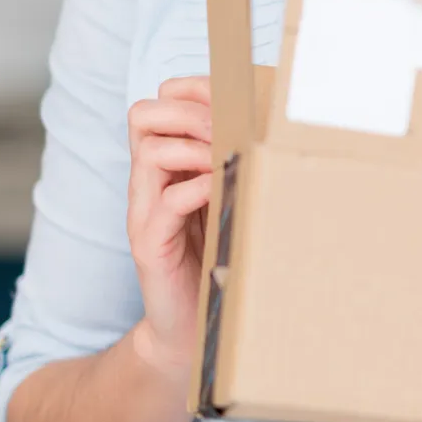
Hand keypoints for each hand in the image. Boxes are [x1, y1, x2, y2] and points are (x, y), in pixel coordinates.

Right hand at [124, 75, 213, 384]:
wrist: (191, 328)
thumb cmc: (216, 257)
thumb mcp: (228, 199)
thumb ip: (236, 164)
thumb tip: (278, 128)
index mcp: (164, 166)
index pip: (157, 104)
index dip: (190, 93)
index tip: (233, 101)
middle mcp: (147, 183)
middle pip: (143, 115)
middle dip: (189, 112)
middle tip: (227, 131)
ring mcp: (144, 212)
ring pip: (151, 151)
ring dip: (195, 148)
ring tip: (228, 163)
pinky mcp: (150, 245)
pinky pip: (164, 202)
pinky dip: (196, 189)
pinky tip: (222, 193)